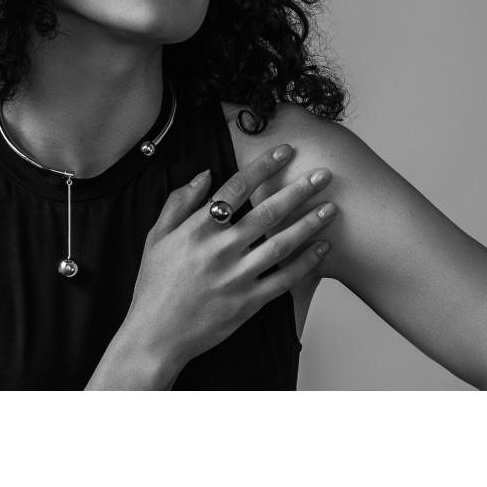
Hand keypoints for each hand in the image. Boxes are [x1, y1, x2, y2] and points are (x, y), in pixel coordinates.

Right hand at [124, 143, 337, 374]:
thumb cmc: (154, 285)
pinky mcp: (248, 302)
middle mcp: (220, 250)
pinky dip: (306, 263)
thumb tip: (204, 174)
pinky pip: (284, 280)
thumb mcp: (156, 237)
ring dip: (309, 224)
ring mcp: (236, 277)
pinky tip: (322, 248)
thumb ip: (179, 202)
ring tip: (331, 208)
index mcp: (196, 230)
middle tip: (323, 175)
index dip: (262, 166)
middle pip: (266, 212)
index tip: (284, 152)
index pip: (235, 188)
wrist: (155, 335)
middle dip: (298, 190)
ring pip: (281, 244)